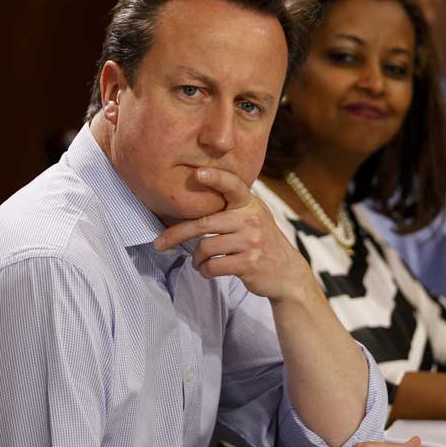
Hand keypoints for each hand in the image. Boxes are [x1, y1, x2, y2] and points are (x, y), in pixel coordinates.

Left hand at [154, 167, 311, 300]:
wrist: (286, 273)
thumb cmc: (261, 242)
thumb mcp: (254, 216)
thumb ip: (233, 206)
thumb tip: (198, 189)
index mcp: (250, 204)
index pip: (232, 185)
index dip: (215, 179)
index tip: (197, 174)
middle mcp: (251, 219)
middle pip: (203, 223)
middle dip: (176, 235)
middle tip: (159, 243)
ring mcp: (251, 241)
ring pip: (205, 248)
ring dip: (196, 260)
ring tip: (200, 262)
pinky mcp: (249, 263)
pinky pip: (213, 266)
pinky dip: (205, 271)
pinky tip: (208, 270)